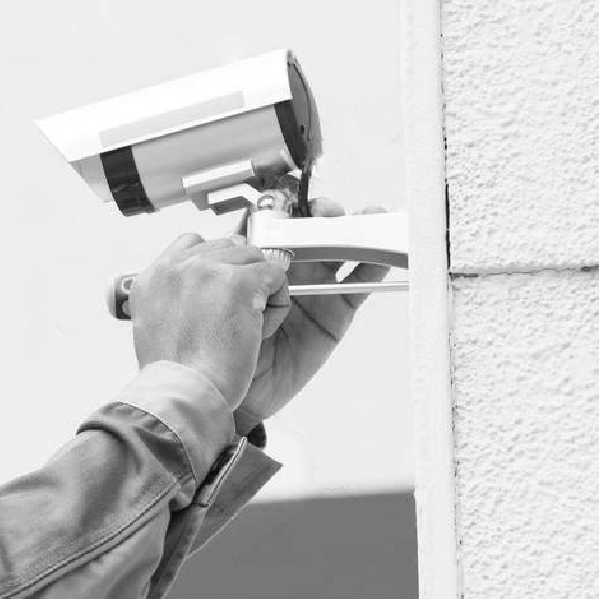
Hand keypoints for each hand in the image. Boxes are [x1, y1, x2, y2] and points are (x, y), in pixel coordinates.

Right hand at [128, 231, 288, 409]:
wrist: (185, 395)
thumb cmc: (175, 376)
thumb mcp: (157, 327)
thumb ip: (175, 297)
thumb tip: (202, 286)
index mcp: (153, 276)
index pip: (193, 242)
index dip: (216, 266)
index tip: (220, 294)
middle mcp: (176, 266)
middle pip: (230, 247)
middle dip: (241, 277)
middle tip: (232, 319)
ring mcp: (208, 270)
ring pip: (255, 260)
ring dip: (259, 291)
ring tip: (242, 328)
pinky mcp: (239, 282)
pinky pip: (276, 275)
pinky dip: (277, 304)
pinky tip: (258, 329)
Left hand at [234, 198, 390, 429]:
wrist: (228, 394)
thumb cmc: (215, 347)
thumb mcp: (217, 299)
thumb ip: (234, 268)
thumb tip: (241, 233)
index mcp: (252, 263)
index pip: (273, 225)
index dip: (282, 209)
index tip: (285, 204)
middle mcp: (285, 272)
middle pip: (310, 232)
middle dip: (319, 214)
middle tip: (322, 212)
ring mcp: (312, 291)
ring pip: (338, 251)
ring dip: (354, 230)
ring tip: (364, 218)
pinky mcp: (335, 313)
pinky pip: (358, 285)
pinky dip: (374, 265)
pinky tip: (383, 250)